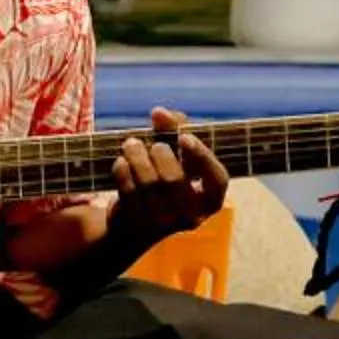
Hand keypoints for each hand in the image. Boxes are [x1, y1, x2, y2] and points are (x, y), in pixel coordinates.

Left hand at [108, 108, 228, 242]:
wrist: (134, 225)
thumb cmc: (165, 179)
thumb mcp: (178, 155)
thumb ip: (175, 129)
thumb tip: (159, 113)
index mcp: (211, 199)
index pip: (217, 179)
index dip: (202, 156)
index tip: (184, 137)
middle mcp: (191, 216)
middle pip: (174, 179)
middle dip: (160, 153)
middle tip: (152, 143)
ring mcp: (163, 223)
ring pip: (148, 184)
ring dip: (137, 157)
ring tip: (130, 145)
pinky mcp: (137, 225)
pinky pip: (128, 191)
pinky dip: (122, 171)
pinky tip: (121, 162)